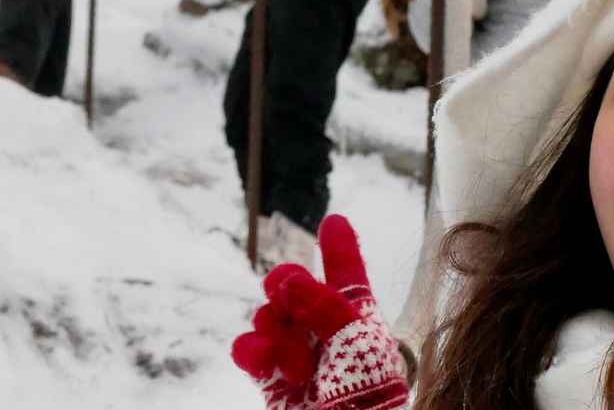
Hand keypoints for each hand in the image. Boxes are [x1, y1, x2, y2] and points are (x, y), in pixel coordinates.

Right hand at [232, 215, 409, 409]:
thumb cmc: (366, 395)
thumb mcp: (359, 340)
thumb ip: (323, 303)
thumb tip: (288, 279)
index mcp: (358, 318)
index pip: (347, 275)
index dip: (340, 248)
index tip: (333, 220)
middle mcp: (325, 332)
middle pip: (293, 284)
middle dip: (286, 284)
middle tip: (286, 299)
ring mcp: (295, 355)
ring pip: (267, 315)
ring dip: (276, 331)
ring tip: (297, 364)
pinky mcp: (270, 379)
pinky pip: (247, 349)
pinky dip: (252, 351)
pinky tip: (267, 363)